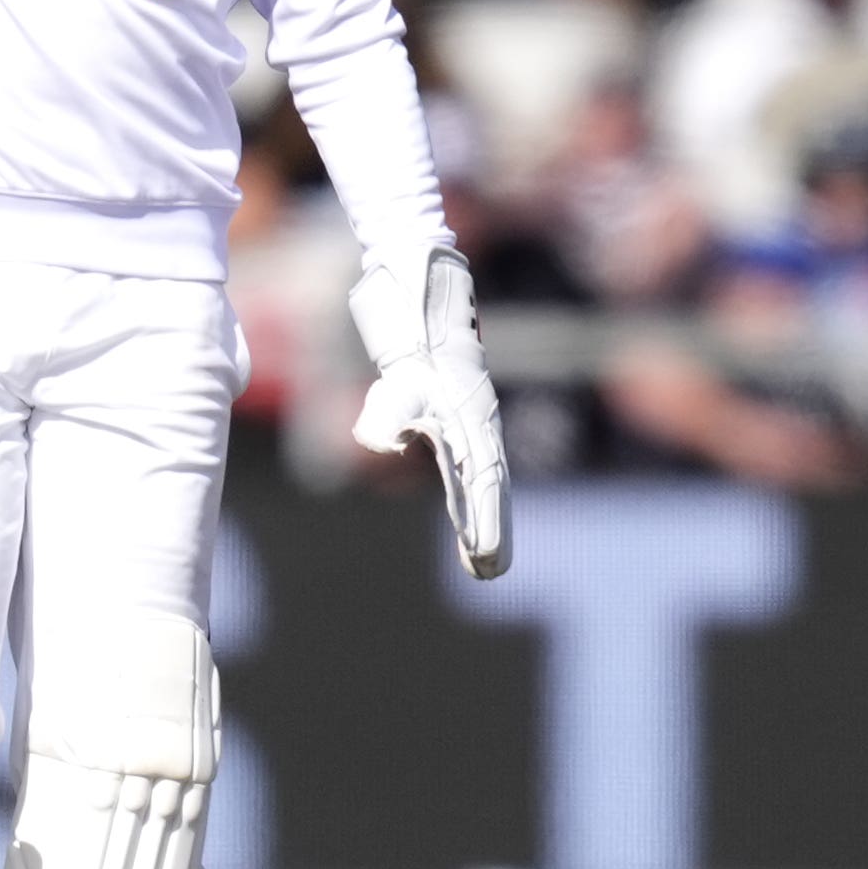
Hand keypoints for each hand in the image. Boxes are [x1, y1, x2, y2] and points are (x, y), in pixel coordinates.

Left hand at [349, 248, 511, 579]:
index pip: (483, 482)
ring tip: (483, 559)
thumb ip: (389, 411)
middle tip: (489, 573)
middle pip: (489, 486)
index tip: (484, 559)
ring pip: (481, 477)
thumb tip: (377, 444)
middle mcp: (478, 425)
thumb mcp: (399, 376)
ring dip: (483, 516)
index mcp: (472, 421)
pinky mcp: (456, 416)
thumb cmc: (415, 337)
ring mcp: (470, 421)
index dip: (485, 522)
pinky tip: (465, 511)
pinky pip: (468, 463)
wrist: (422, 294)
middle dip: (490, 530)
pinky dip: (470, 493)